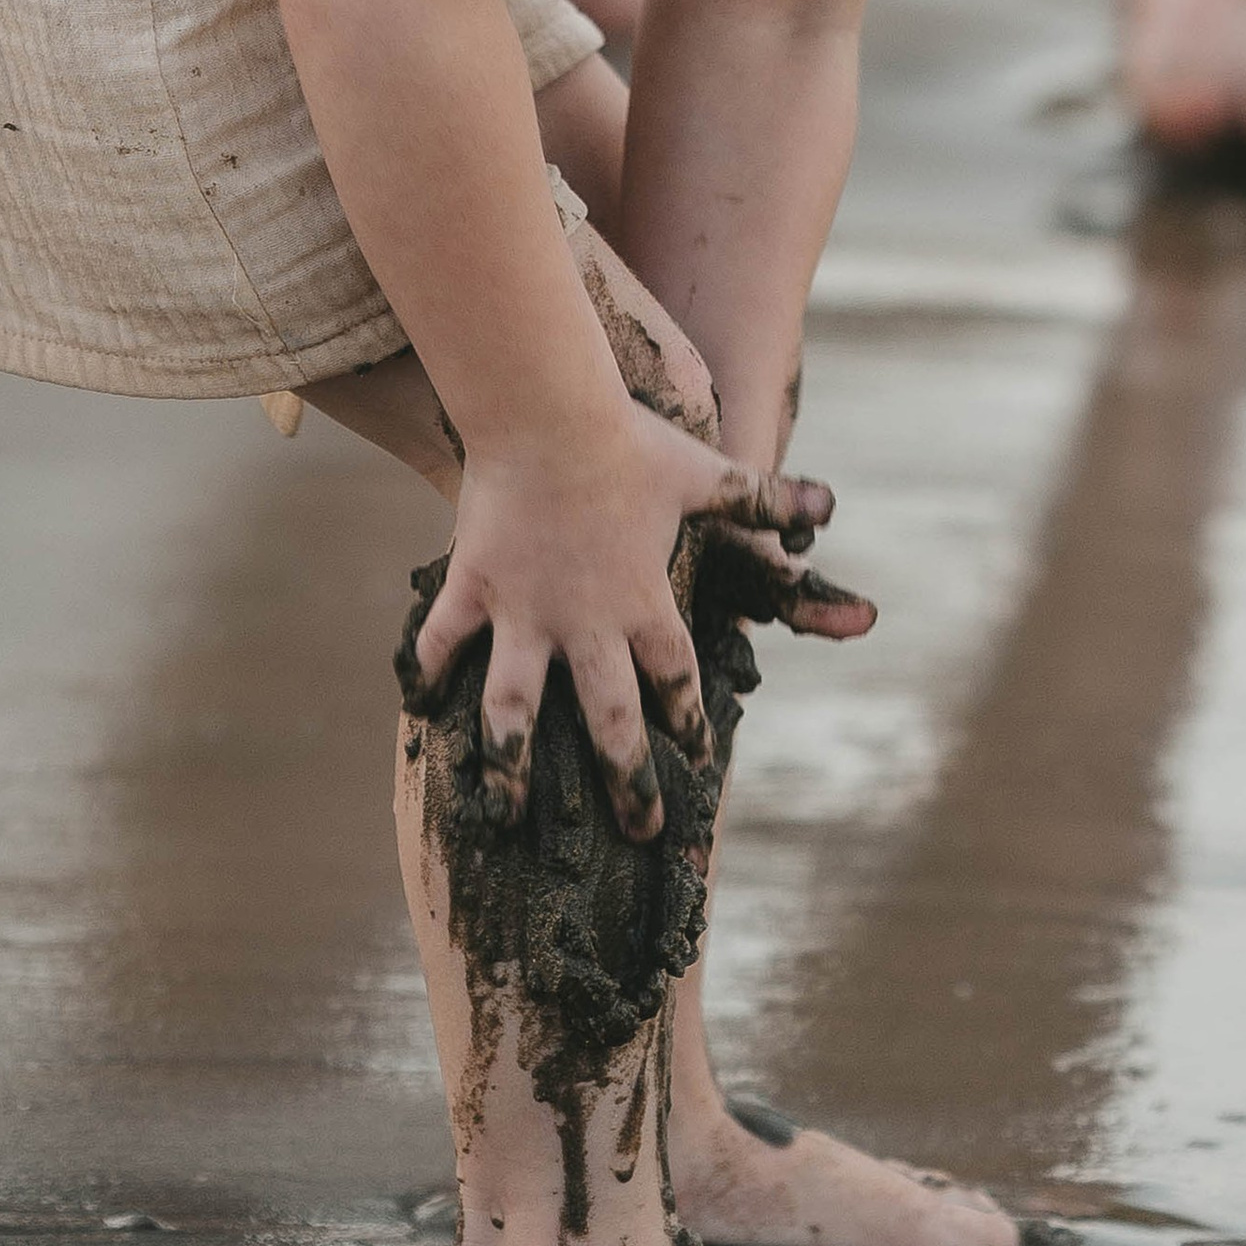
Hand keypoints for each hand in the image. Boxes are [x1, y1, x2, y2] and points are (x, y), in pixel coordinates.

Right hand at [412, 401, 836, 841]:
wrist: (548, 414)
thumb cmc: (630, 444)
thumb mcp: (705, 476)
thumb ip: (762, 499)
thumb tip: (826, 504)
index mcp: (643, 603)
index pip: (674, 680)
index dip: (686, 725)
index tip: (695, 763)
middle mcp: (586, 623)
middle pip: (610, 720)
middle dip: (627, 782)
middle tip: (641, 830)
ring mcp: (524, 611)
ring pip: (515, 708)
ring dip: (510, 765)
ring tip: (505, 815)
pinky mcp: (474, 586)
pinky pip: (443, 640)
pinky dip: (429, 672)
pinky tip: (420, 709)